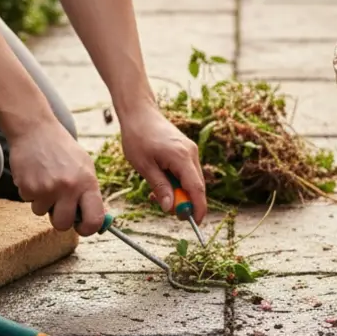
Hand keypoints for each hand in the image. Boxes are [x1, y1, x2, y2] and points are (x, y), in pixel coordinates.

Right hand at [8, 118, 106, 236]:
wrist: (36, 130)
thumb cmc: (63, 150)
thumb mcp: (85, 167)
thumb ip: (90, 194)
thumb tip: (98, 221)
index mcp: (87, 183)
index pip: (94, 219)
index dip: (88, 229)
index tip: (82, 227)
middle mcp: (68, 188)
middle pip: (63, 225)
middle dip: (60, 219)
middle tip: (58, 206)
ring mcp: (47, 188)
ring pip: (42, 213)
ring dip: (43, 202)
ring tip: (46, 181)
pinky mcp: (27, 186)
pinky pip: (28, 201)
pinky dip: (30, 192)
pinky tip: (35, 175)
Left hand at [118, 107, 207, 223]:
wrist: (139, 113)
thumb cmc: (138, 136)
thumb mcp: (144, 166)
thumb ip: (159, 187)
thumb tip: (169, 208)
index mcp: (181, 157)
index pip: (197, 189)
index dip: (198, 208)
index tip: (195, 223)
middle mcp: (191, 154)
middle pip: (196, 187)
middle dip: (184, 202)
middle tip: (163, 207)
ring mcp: (190, 151)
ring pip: (192, 181)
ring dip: (178, 192)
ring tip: (155, 193)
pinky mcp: (186, 151)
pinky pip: (187, 173)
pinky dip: (177, 183)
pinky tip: (161, 182)